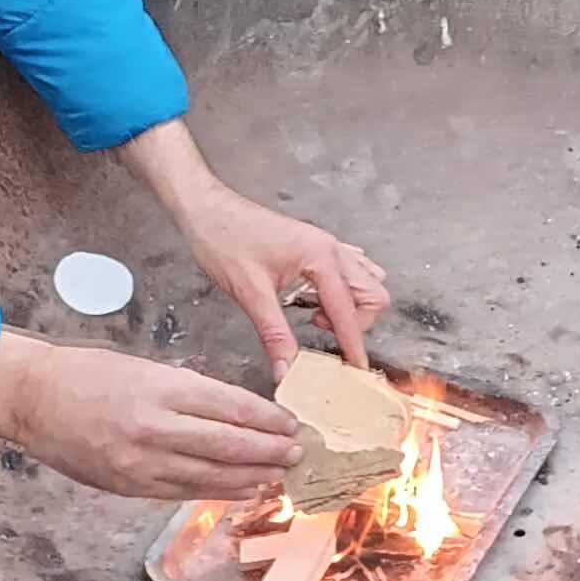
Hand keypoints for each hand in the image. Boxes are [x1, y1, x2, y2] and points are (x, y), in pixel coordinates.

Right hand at [0, 330, 296, 499]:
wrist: (32, 398)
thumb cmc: (85, 374)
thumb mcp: (143, 368)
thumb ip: (187, 393)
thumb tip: (236, 415)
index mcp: (160, 388)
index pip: (231, 406)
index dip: (267, 420)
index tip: (290, 424)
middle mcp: (154, 427)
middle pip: (229, 445)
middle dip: (269, 451)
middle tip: (297, 453)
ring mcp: (141, 462)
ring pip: (212, 475)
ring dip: (252, 477)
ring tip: (279, 474)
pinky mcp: (130, 485)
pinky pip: (185, 492)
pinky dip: (219, 491)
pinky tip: (242, 489)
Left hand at [178, 185, 391, 375]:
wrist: (206, 208)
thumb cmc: (224, 239)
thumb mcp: (250, 294)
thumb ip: (275, 335)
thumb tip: (287, 370)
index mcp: (321, 257)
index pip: (349, 311)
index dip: (354, 345)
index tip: (356, 372)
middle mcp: (330, 248)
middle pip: (372, 295)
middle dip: (357, 324)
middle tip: (325, 338)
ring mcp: (324, 245)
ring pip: (364, 282)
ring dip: (350, 307)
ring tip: (314, 316)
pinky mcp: (313, 246)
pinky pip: (346, 272)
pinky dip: (339, 293)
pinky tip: (312, 300)